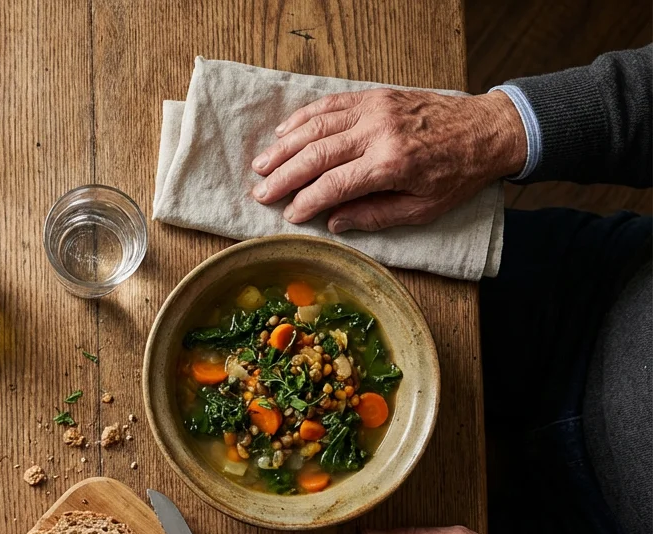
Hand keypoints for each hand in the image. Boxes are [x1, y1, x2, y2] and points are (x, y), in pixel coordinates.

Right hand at [250, 89, 526, 232]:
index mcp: (391, 164)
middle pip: (315, 155)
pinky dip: (303, 118)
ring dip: (283, 148)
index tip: (289, 216)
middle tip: (260, 193)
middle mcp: (378, 133)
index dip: (305, 202)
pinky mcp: (375, 96)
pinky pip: (330, 105)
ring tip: (260, 166)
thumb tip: (333, 223)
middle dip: (283, 176)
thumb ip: (375, 215)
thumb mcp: (423, 208)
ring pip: (315, 127)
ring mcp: (374, 110)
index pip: (333, 185)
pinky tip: (284, 133)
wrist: (487, 129)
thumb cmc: (457, 174)